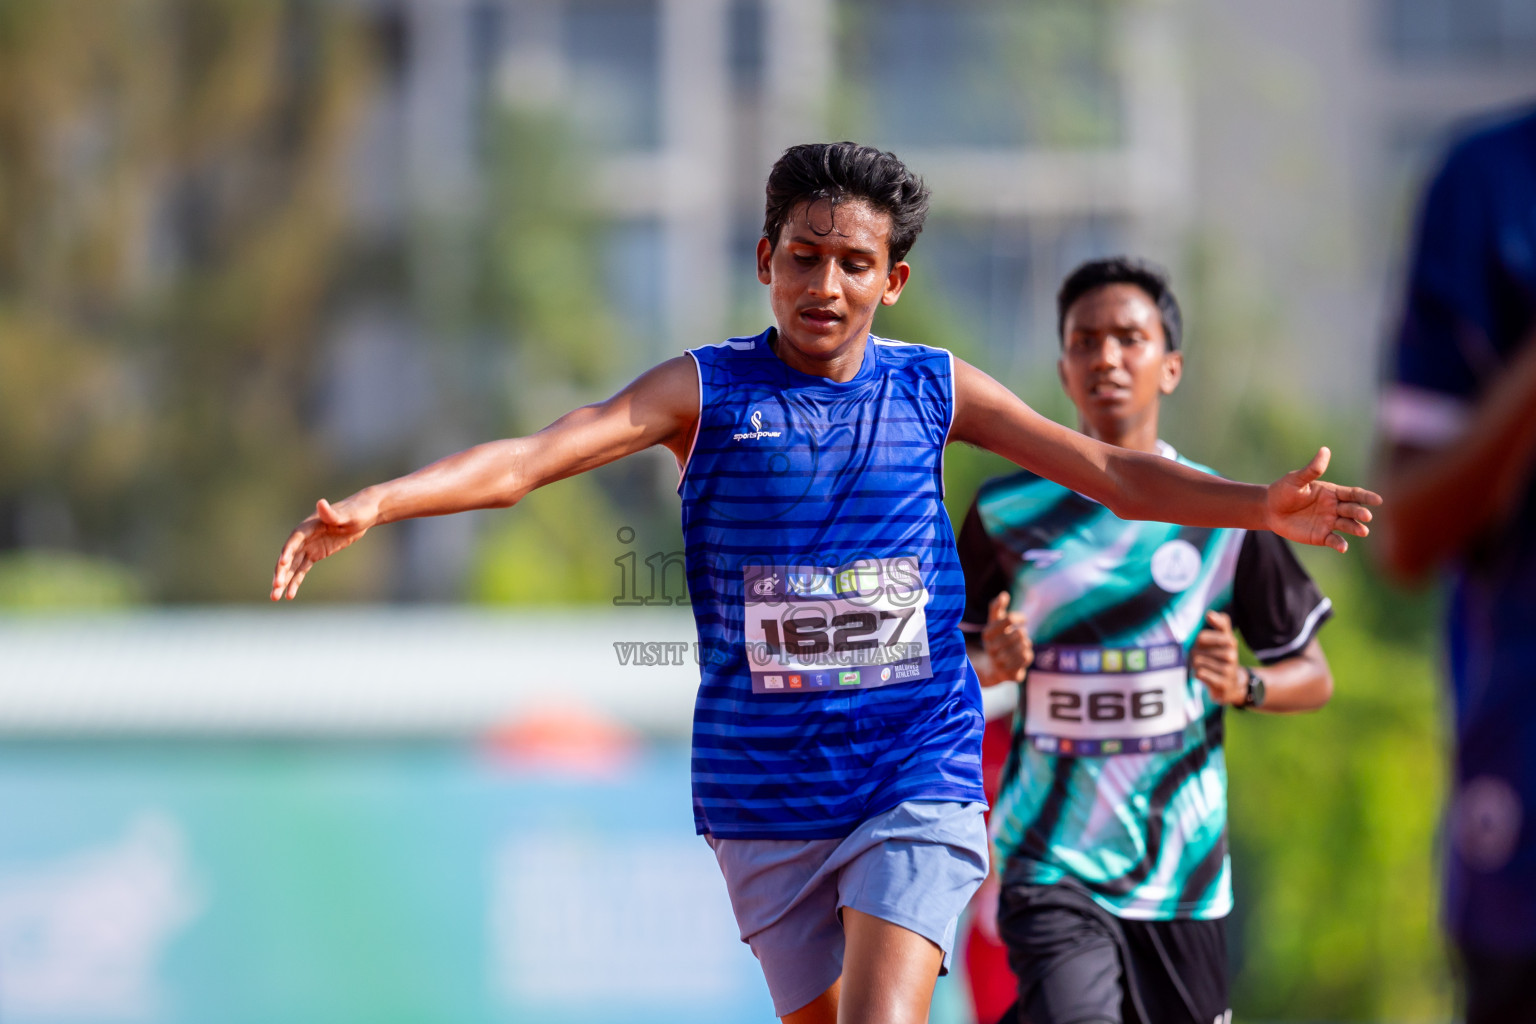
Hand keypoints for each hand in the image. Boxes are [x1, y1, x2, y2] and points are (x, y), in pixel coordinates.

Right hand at [270, 495, 378, 600]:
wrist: (365, 513)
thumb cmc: (358, 510)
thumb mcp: (348, 514)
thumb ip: (332, 513)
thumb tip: (321, 503)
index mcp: (310, 525)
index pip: (295, 539)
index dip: (288, 551)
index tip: (282, 564)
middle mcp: (305, 536)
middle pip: (289, 555)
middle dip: (282, 571)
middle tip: (275, 587)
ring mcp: (309, 546)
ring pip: (292, 566)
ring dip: (284, 580)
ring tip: (275, 597)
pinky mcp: (315, 554)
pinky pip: (302, 569)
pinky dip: (295, 581)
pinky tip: (289, 595)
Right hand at [982, 591, 1032, 683]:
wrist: (991, 669)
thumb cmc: (995, 641)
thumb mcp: (993, 623)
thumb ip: (997, 607)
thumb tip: (1004, 594)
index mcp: (987, 634)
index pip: (1010, 619)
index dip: (1019, 618)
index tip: (1022, 620)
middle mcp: (992, 650)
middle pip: (1019, 633)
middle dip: (1022, 633)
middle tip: (1019, 636)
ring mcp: (1001, 663)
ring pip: (1024, 646)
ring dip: (1026, 643)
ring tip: (1021, 645)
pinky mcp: (1010, 675)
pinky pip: (1027, 659)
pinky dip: (1028, 654)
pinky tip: (1022, 654)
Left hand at [1191, 610, 1245, 704]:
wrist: (1234, 684)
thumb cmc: (1222, 658)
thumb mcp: (1223, 638)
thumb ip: (1220, 623)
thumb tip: (1210, 613)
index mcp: (1229, 641)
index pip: (1205, 635)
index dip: (1203, 636)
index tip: (1206, 630)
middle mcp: (1231, 654)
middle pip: (1197, 650)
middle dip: (1196, 655)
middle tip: (1206, 659)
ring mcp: (1229, 670)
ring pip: (1197, 662)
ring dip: (1198, 666)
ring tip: (1208, 669)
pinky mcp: (1223, 684)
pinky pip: (1200, 674)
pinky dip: (1200, 675)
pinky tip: (1208, 677)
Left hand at [1267, 446, 1382, 552]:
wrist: (1269, 510)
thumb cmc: (1284, 491)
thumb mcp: (1296, 479)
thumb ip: (1312, 469)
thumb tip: (1325, 450)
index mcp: (1332, 492)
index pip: (1353, 494)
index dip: (1366, 497)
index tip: (1378, 500)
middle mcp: (1334, 507)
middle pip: (1352, 510)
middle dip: (1360, 513)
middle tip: (1366, 516)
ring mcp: (1329, 522)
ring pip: (1347, 525)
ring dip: (1355, 528)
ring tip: (1363, 531)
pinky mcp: (1321, 536)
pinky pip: (1333, 540)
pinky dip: (1339, 544)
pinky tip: (1343, 547)